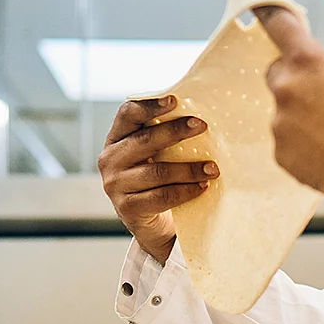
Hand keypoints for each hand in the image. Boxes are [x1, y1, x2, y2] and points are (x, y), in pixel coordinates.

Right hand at [97, 95, 217, 263]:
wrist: (150, 223)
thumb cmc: (157, 180)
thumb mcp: (155, 154)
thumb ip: (165, 136)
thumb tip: (199, 116)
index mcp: (116, 139)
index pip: (128, 114)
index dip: (150, 105)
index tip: (174, 100)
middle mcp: (110, 160)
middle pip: (144, 141)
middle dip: (175, 131)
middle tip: (202, 126)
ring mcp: (115, 185)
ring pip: (156, 172)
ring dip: (188, 169)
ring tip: (212, 168)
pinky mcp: (128, 207)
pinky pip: (161, 197)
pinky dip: (185, 191)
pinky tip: (202, 186)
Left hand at [259, 5, 323, 213]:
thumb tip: (317, 71)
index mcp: (308, 61)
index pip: (279, 26)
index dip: (269, 14)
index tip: (258, 8)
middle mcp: (288, 89)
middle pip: (277, 75)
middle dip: (296, 82)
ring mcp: (281, 124)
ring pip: (284, 113)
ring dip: (302, 118)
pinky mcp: (282, 154)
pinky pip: (287, 144)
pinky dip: (304, 146)